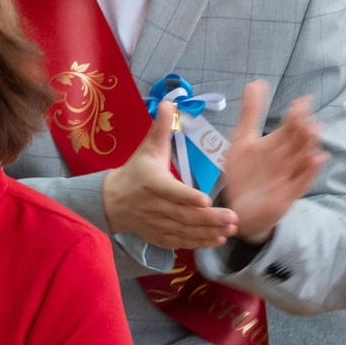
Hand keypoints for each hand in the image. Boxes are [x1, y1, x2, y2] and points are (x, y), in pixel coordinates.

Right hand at [101, 111, 240, 252]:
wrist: (113, 201)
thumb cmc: (136, 172)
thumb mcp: (147, 148)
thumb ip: (160, 128)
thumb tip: (169, 102)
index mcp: (151, 182)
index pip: (170, 191)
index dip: (187, 197)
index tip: (206, 200)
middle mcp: (153, 206)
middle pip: (183, 215)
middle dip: (209, 218)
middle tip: (232, 217)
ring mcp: (156, 224)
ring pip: (184, 231)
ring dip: (208, 232)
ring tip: (230, 229)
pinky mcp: (159, 237)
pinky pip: (181, 242)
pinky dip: (199, 242)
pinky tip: (217, 239)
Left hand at [214, 82, 325, 242]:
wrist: (238, 207)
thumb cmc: (244, 173)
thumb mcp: (243, 140)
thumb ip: (250, 113)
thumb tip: (256, 83)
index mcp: (277, 144)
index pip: (290, 126)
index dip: (296, 113)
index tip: (303, 100)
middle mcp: (286, 158)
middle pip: (298, 140)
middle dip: (303, 127)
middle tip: (306, 113)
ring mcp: (289, 176)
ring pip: (303, 158)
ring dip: (308, 146)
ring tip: (311, 131)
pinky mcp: (287, 195)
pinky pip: (301, 182)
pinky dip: (308, 172)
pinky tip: (315, 160)